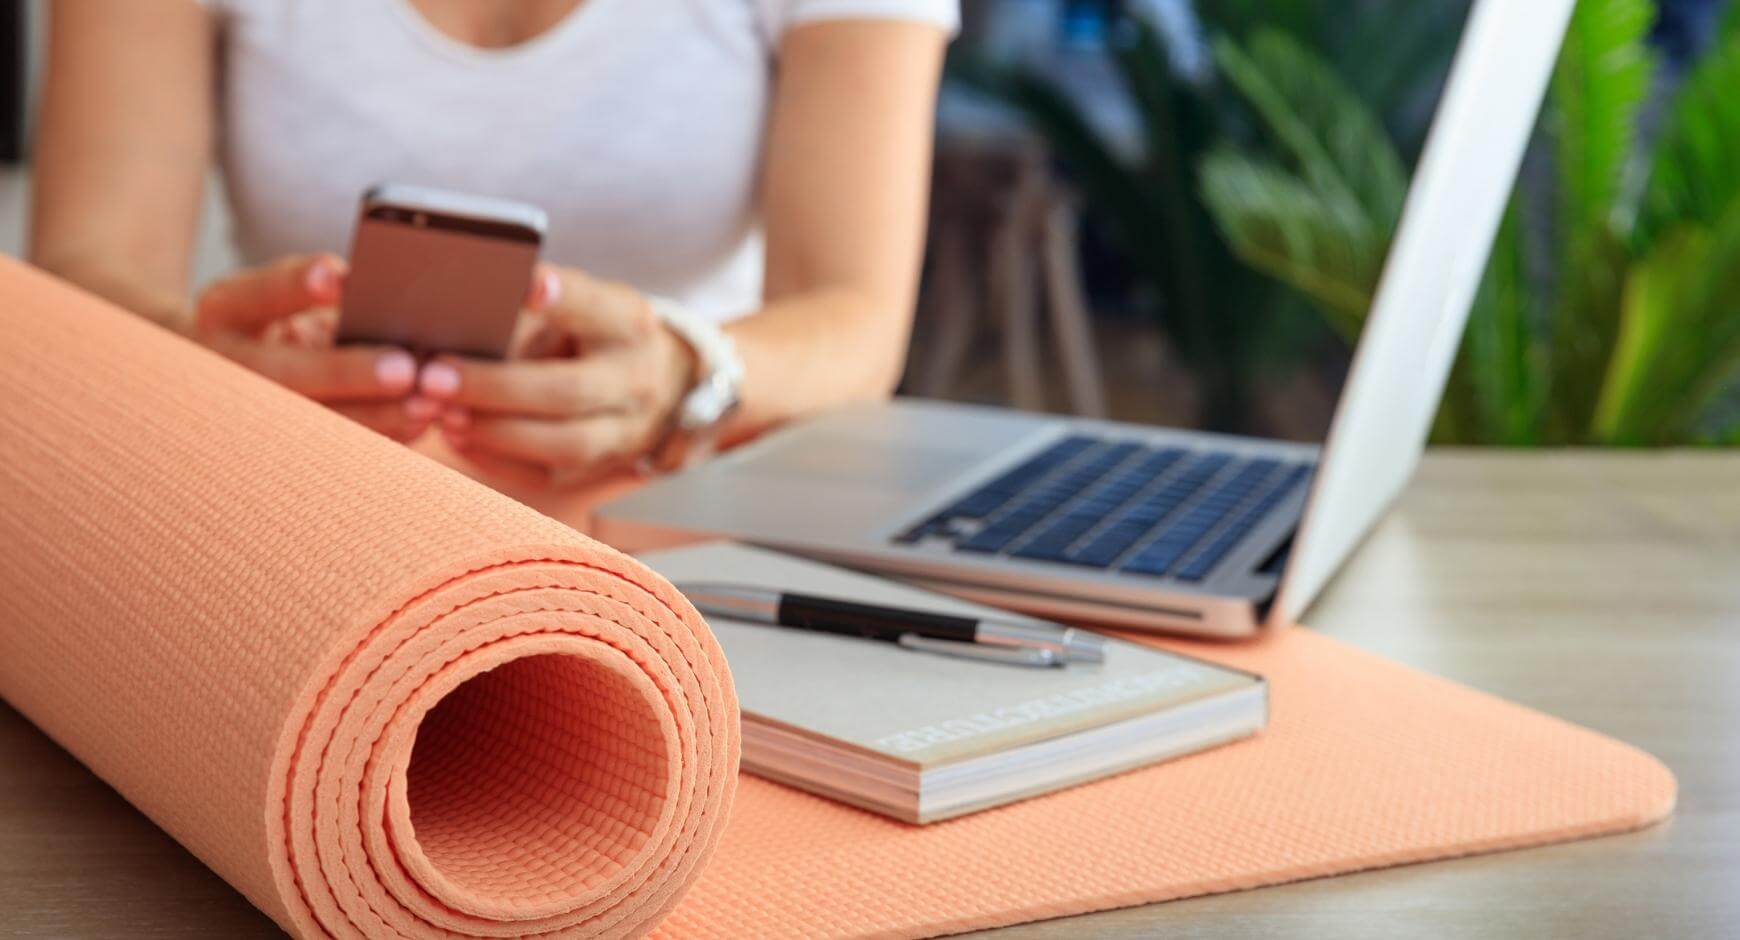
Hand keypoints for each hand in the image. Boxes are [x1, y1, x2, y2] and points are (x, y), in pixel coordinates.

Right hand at [192, 254, 433, 440]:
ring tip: (426, 405)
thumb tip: (389, 299)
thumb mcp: (287, 298)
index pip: (257, 293)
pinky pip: (333, 448)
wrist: (236, 367)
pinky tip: (419, 424)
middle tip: (403, 369)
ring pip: (310, 422)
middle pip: (284, 373)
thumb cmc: (279, 319)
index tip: (337, 277)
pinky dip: (381, 435)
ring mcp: (248, 412)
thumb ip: (327, 295)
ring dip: (374, 416)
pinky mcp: (278, 445)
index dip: (294, 286)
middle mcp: (228, 364)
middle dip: (345, 372)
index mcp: (226, 311)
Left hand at [418, 265, 695, 487]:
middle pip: (569, 390)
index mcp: (628, 325)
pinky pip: (547, 475)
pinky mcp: (602, 468)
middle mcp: (635, 379)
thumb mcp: (581, 305)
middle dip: (496, 387)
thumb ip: (532, 312)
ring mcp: (626, 432)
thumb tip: (456, 318)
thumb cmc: (595, 332)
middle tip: (434, 377)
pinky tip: (458, 437)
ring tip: (443, 414)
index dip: (564, 297)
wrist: (658, 381)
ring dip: (495, 432)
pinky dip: (495, 458)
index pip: (596, 307)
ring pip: (563, 444)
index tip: (529, 284)